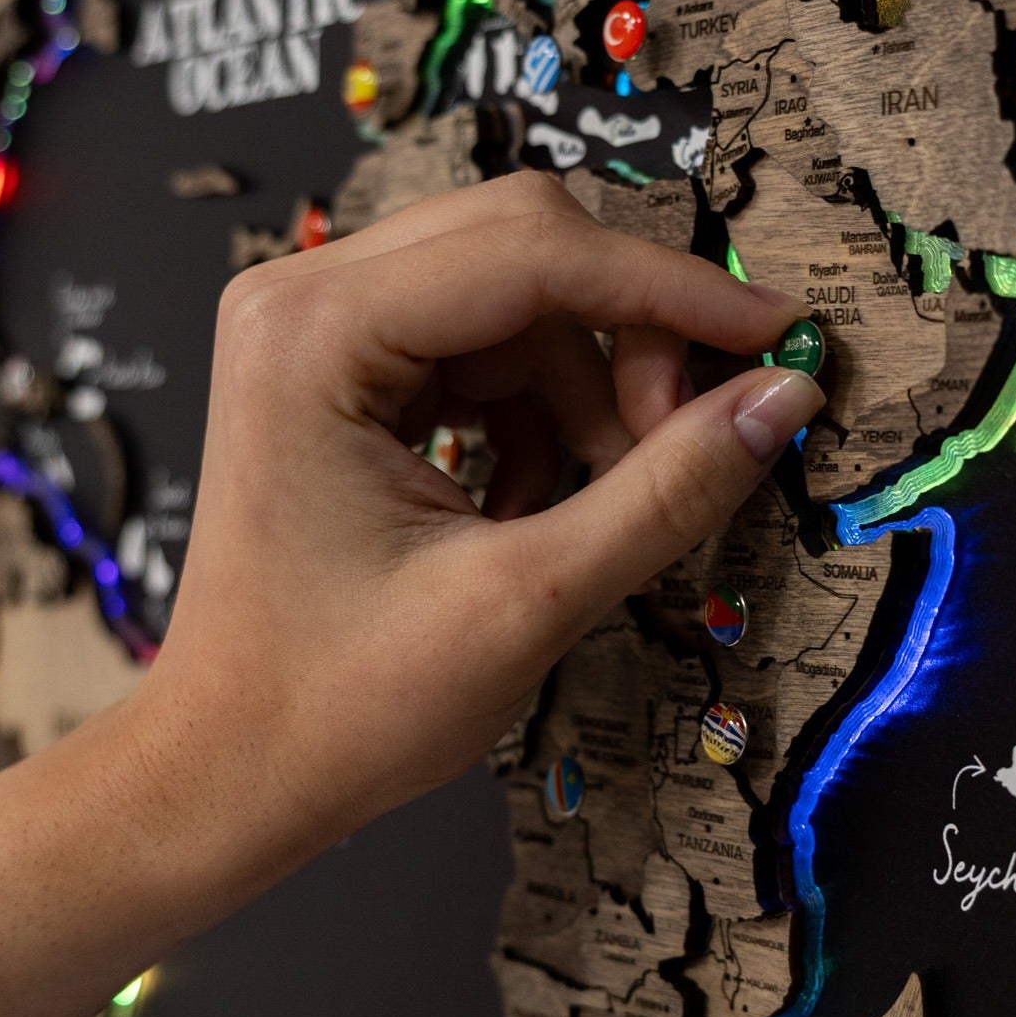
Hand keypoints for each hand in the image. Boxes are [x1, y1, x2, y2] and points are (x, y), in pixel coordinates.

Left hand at [0, 173, 822, 1016]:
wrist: (230, 771)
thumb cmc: (339, 706)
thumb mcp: (528, 600)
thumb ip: (666, 490)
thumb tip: (784, 398)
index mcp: (316, 330)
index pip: (535, 253)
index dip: (674, 293)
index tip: (781, 336)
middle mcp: (303, 297)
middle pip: (527, 245)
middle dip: (626, 338)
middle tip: (678, 441)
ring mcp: (318, 327)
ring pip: (520, 298)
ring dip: (585, 388)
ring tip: (584, 504)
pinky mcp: (343, 368)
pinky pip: (486, 345)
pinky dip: (538, 413)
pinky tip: (524, 505)